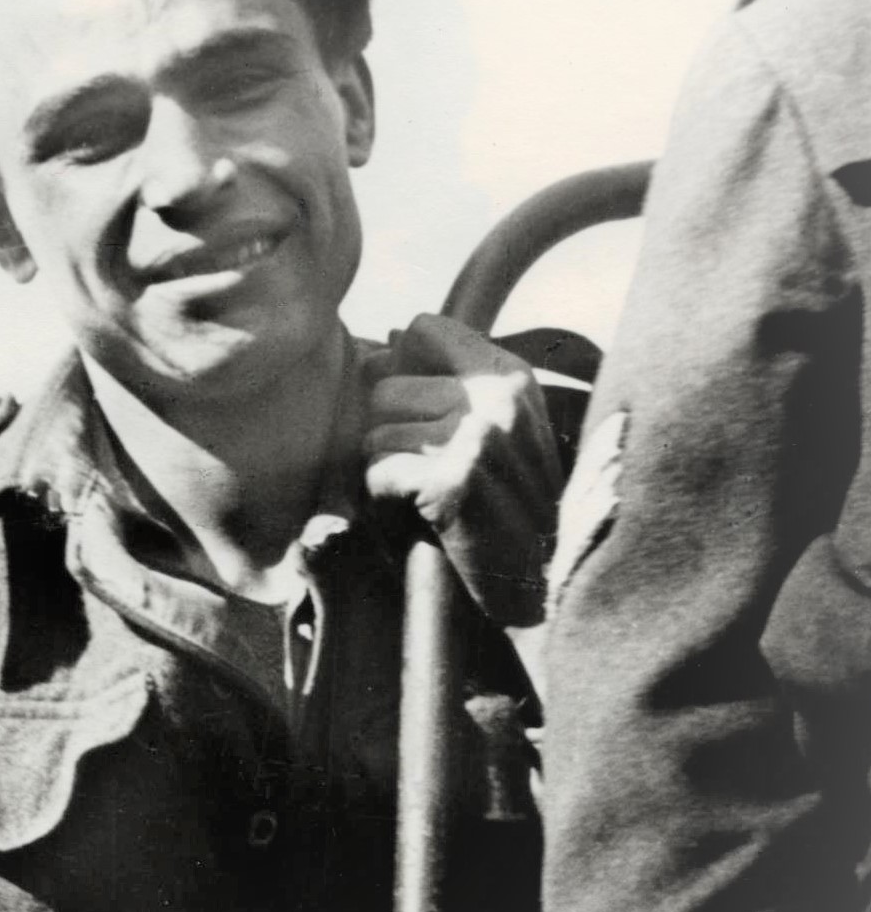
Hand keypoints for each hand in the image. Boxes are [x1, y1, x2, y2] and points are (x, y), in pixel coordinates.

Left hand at [364, 313, 561, 627]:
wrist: (537, 583)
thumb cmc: (504, 507)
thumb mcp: (494, 430)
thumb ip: (446, 383)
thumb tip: (382, 345)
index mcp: (511, 376)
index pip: (423, 328)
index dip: (402, 368)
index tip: (418, 414)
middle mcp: (498, 399)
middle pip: (386, 385)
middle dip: (387, 432)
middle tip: (422, 471)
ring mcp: (478, 439)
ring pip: (375, 431)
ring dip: (385, 468)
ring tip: (424, 495)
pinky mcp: (453, 483)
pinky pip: (377, 471)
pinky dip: (383, 501)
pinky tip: (420, 516)